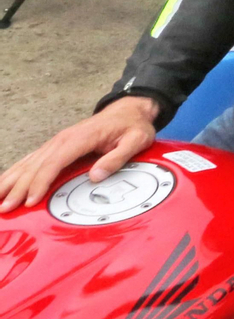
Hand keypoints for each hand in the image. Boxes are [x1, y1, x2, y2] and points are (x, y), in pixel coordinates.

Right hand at [0, 96, 158, 212]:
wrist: (129, 110)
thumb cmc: (133, 126)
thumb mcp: (136, 140)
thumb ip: (117, 158)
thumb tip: (95, 176)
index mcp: (81, 138)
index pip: (54, 162)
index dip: (40, 183)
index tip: (29, 201)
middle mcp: (63, 139)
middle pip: (36, 165)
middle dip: (18, 188)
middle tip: (5, 208)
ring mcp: (57, 142)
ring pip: (29, 163)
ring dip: (11, 181)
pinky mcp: (56, 145)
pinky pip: (32, 159)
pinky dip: (16, 171)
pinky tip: (5, 183)